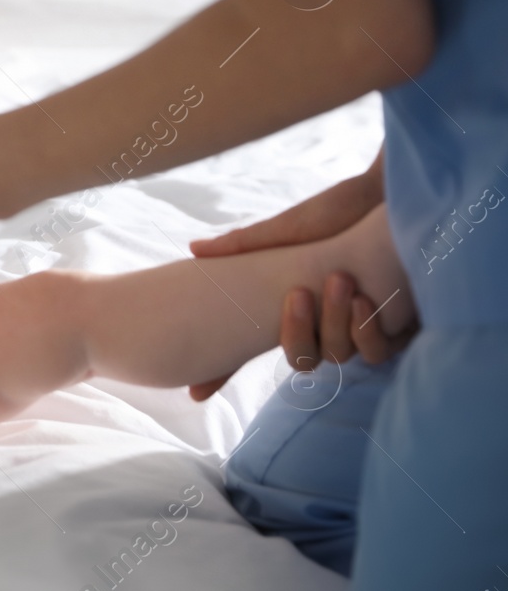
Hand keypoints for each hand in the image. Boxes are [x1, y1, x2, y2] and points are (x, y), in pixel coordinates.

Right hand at [185, 148, 412, 401]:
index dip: (223, 374)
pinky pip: (376, 353)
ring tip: (340, 282)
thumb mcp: (287, 228)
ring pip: (338, 356)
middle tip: (298, 294)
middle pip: (301, 359)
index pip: (250, 348)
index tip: (196, 392)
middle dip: (297, 333)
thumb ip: (243, 244)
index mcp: (292, 308)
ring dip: (335, 325)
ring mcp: (358, 329)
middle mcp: (323, 324)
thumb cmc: (339, 210)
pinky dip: (368, 332)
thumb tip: (194, 248)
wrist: (392, 198)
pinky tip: (365, 300)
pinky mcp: (396, 328)